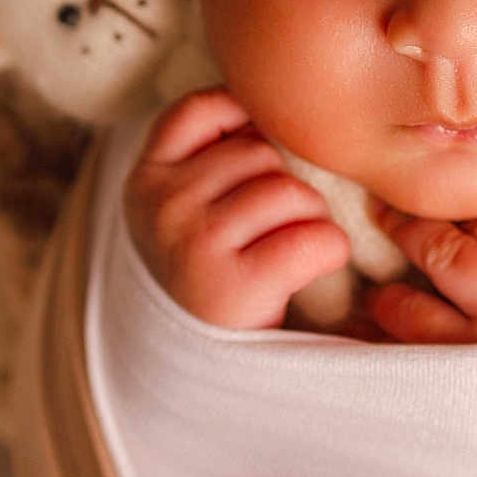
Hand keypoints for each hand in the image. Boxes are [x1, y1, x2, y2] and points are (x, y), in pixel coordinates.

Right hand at [123, 87, 350, 328]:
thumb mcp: (184, 211)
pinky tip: (316, 266)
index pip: (203, 108)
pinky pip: (312, 238)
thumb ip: (211, 156)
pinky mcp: (232, 284)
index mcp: (146, 179)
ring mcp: (194, 241)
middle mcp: (162, 204)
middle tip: (280, 228)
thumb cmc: (207, 279)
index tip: (263, 161)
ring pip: (291, 191)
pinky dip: (330, 250)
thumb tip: (277, 107)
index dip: (246, 122)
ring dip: (312, 218)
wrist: (196, 370)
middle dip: (288, 184)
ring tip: (293, 250)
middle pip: (262, 151)